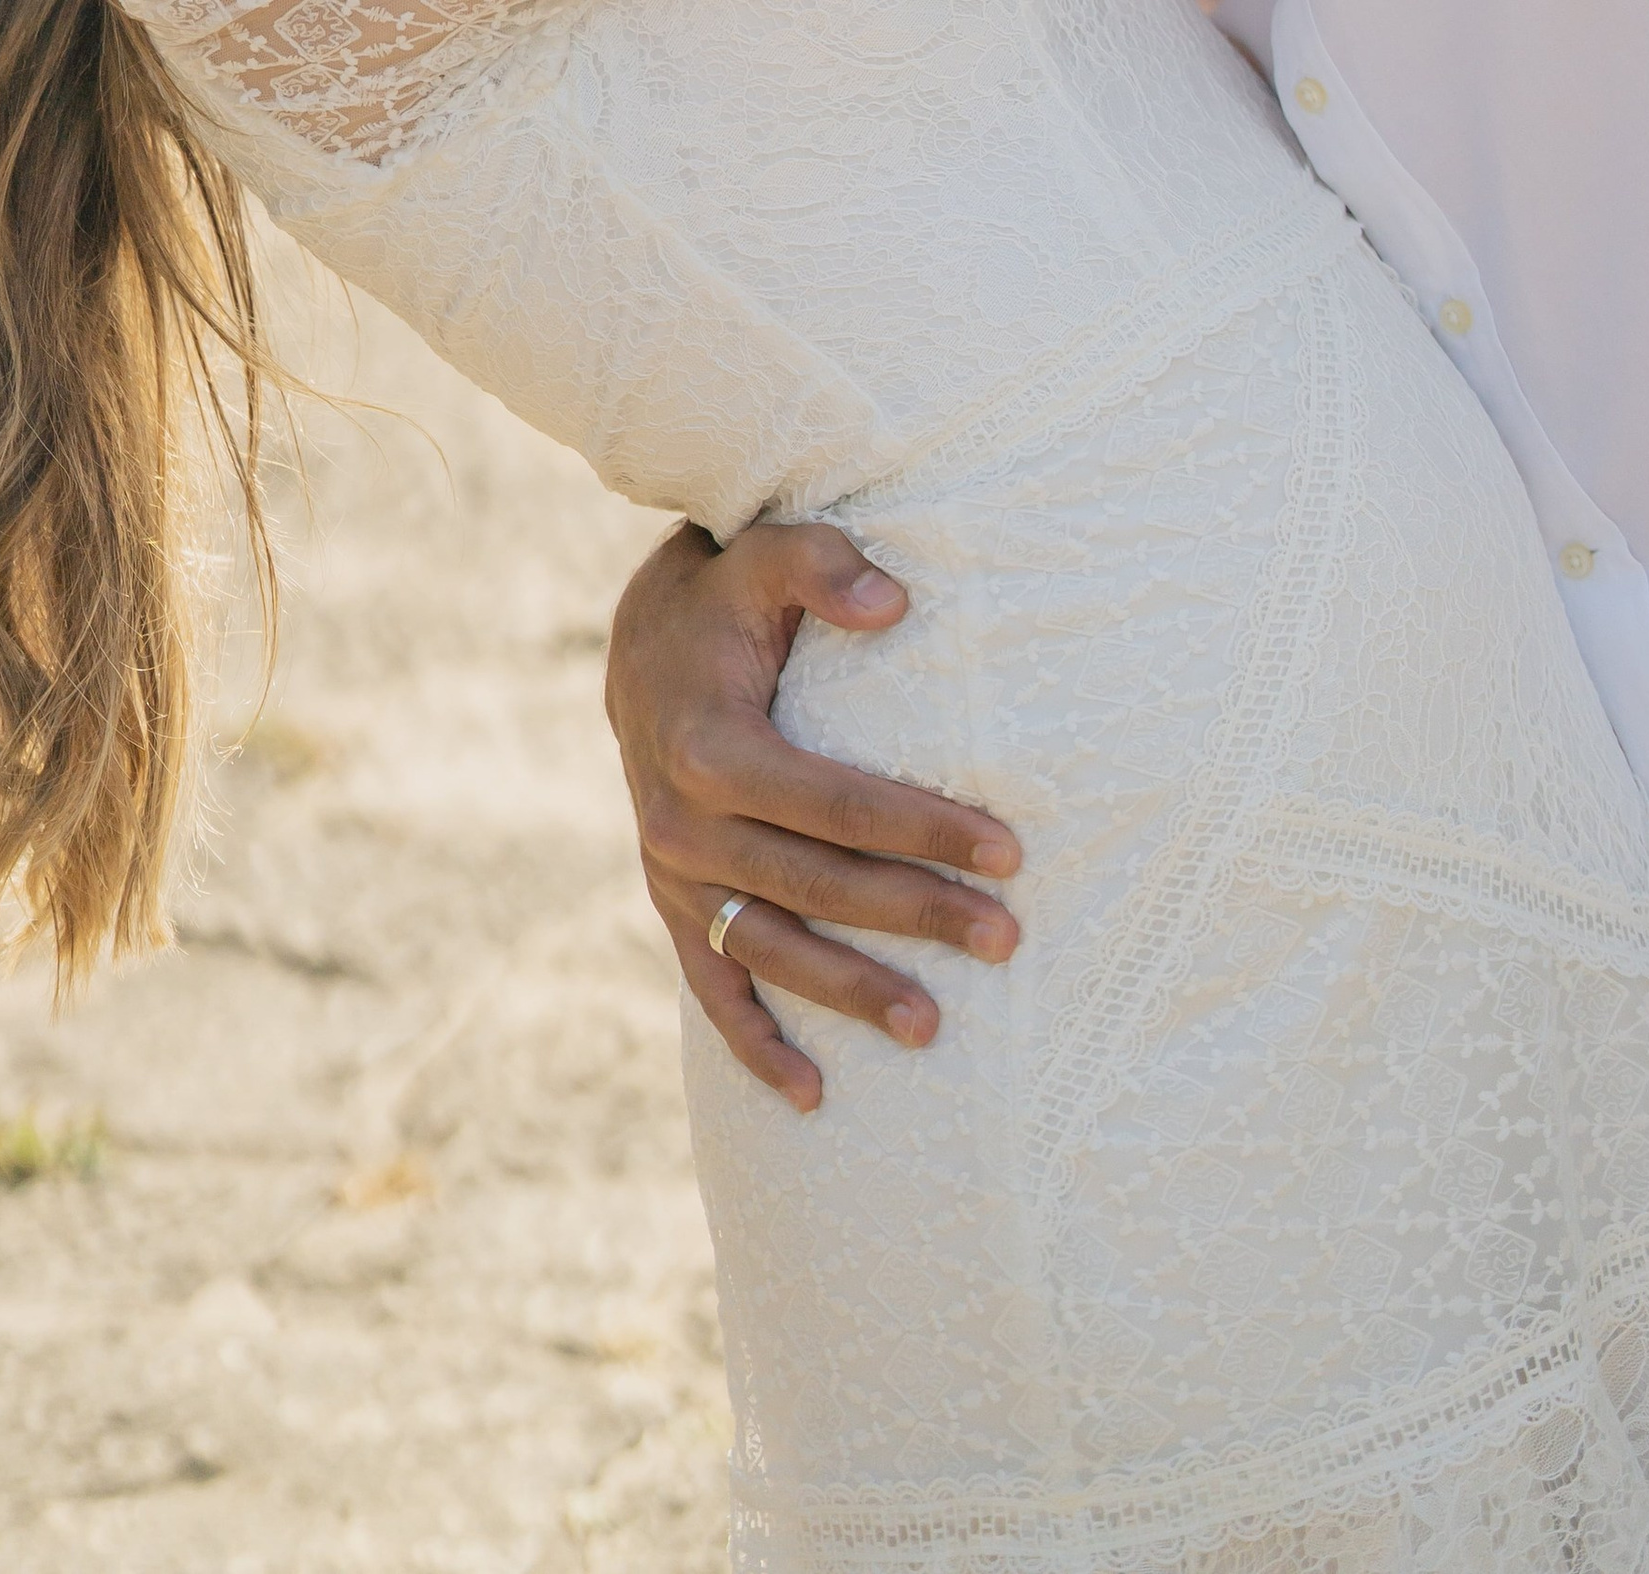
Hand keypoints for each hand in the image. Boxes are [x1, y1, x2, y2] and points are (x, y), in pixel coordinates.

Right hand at [607, 519, 1022, 1112]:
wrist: (640, 639)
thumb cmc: (727, 592)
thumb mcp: (765, 553)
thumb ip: (825, 565)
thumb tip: (896, 603)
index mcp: (709, 747)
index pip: (836, 802)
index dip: (922, 828)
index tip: (1008, 850)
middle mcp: (680, 823)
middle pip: (816, 885)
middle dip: (914, 915)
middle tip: (1006, 939)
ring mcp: (670, 874)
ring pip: (768, 950)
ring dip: (848, 993)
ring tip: (933, 1028)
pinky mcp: (669, 904)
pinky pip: (710, 986)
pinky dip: (754, 1044)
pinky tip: (811, 1096)